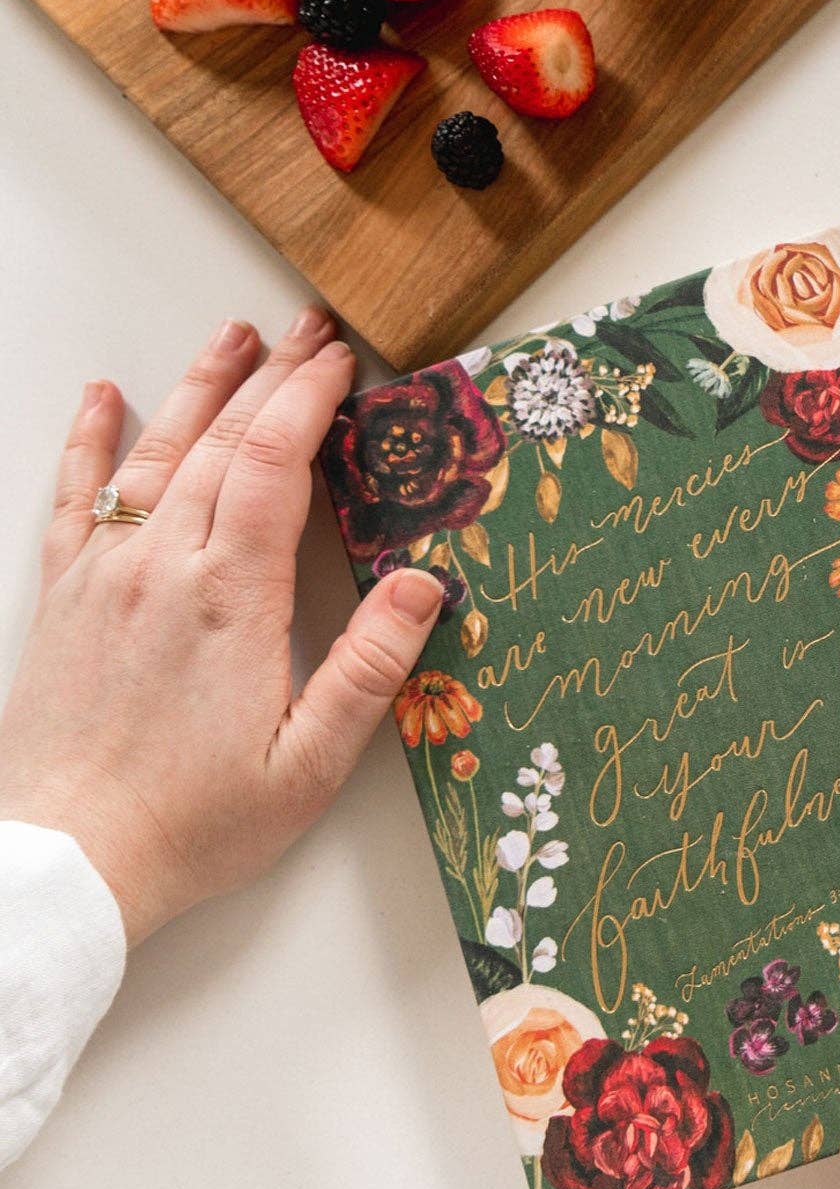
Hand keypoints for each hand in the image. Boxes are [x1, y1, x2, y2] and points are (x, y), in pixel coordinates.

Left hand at [0, 310, 445, 942]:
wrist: (63, 861)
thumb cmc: (192, 823)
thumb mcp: (310, 762)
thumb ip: (370, 669)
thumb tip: (427, 587)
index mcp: (230, 599)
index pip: (276, 465)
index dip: (310, 401)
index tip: (343, 359)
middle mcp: (162, 568)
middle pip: (221, 442)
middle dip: (270, 376)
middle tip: (308, 327)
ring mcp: (105, 577)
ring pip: (154, 454)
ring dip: (196, 388)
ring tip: (232, 336)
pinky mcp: (62, 599)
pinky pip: (75, 499)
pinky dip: (88, 442)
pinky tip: (101, 399)